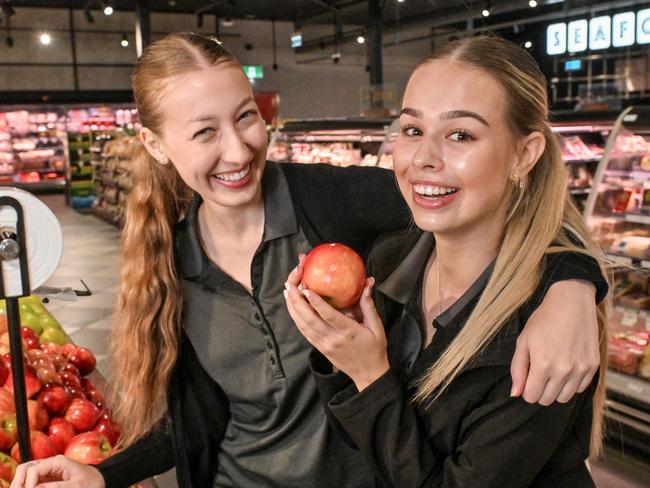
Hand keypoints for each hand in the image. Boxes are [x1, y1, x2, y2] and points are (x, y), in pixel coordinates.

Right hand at [10, 455, 104, 487]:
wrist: (99, 481)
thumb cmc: (92, 482)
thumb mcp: (76, 486)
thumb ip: (56, 487)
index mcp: (58, 462)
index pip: (34, 469)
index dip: (28, 484)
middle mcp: (50, 464)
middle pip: (26, 468)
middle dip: (19, 482)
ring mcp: (48, 471)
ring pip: (26, 474)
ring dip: (21, 484)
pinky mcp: (48, 479)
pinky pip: (33, 481)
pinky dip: (28, 485)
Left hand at [285, 260, 388, 390]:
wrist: (368, 374)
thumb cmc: (374, 348)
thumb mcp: (376, 327)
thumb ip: (369, 305)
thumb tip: (368, 284)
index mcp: (348, 332)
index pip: (329, 316)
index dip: (316, 303)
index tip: (306, 289)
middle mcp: (333, 339)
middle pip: (310, 319)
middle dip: (297, 301)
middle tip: (290, 285)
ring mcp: (324, 345)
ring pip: (303, 326)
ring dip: (293, 309)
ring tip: (287, 292)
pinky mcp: (320, 348)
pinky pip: (305, 332)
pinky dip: (297, 319)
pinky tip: (293, 308)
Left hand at [510, 279, 598, 405]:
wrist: (572, 303)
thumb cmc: (543, 321)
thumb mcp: (523, 341)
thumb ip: (518, 369)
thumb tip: (515, 393)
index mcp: (542, 365)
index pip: (531, 396)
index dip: (527, 389)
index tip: (528, 377)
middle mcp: (563, 371)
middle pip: (547, 399)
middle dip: (539, 390)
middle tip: (539, 372)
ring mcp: (581, 369)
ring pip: (564, 398)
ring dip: (555, 389)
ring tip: (552, 370)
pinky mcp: (593, 366)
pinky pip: (579, 388)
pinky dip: (571, 383)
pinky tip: (566, 366)